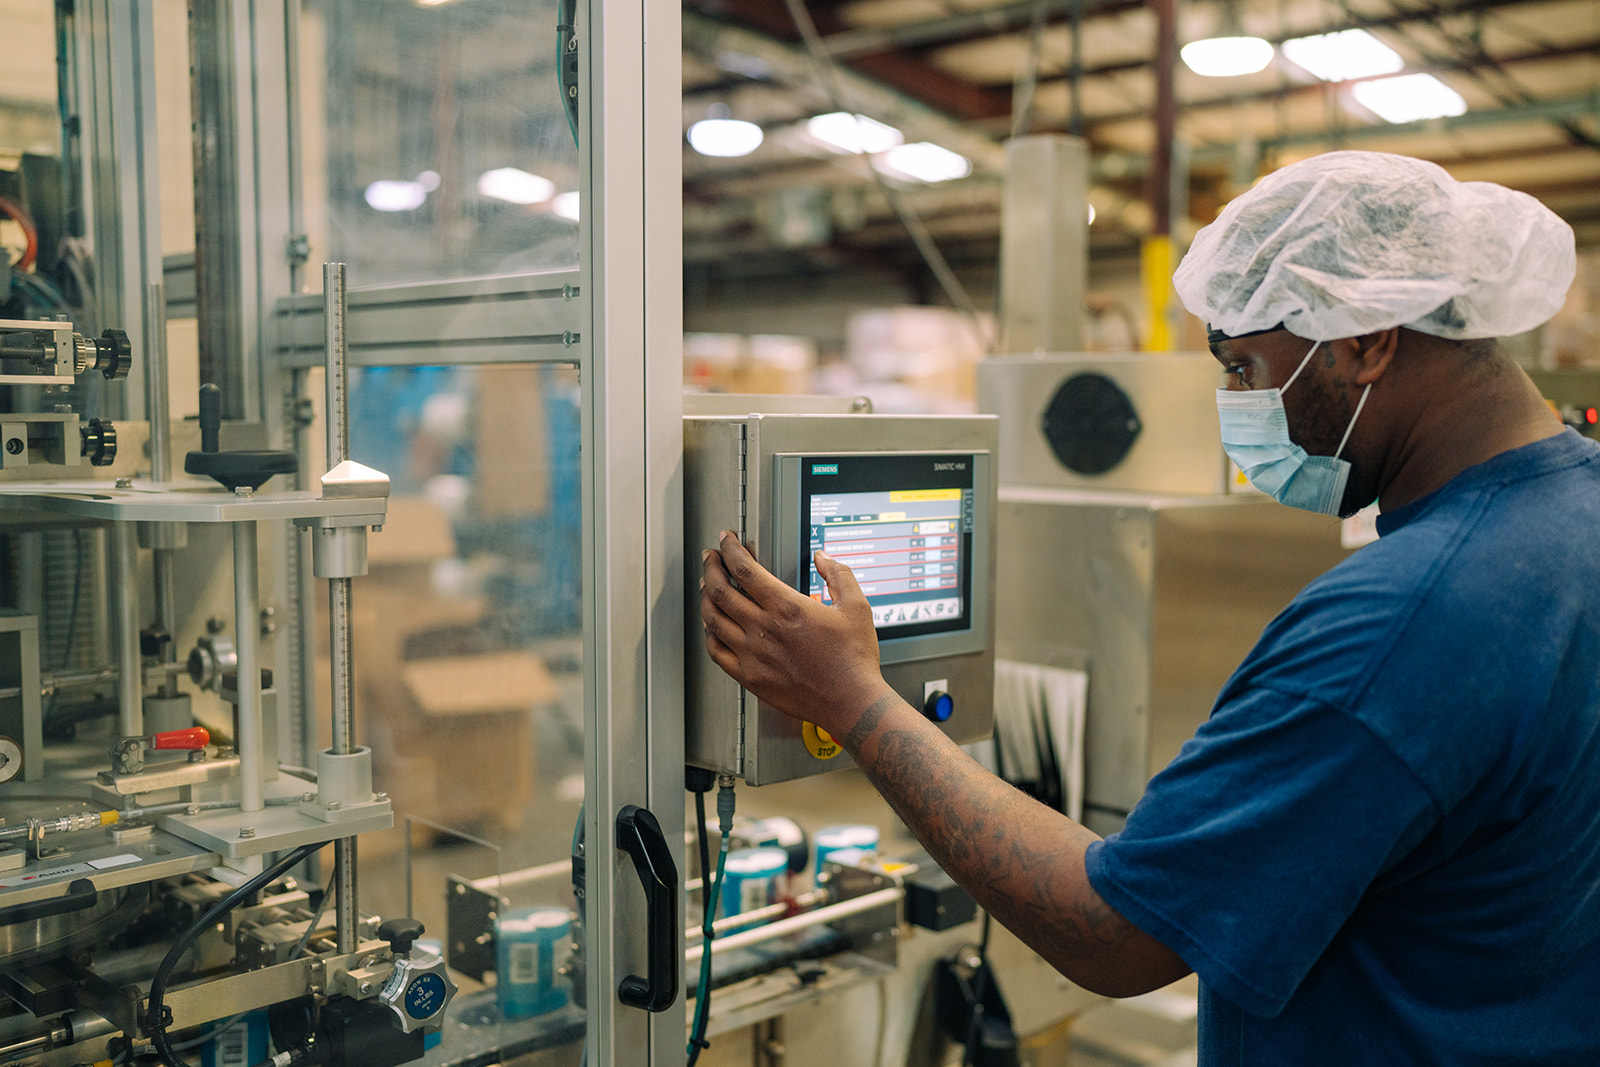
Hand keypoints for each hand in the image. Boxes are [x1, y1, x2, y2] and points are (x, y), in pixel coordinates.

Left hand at [701, 530, 891, 737]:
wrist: (850, 701)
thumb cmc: (853, 659)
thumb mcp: (856, 606)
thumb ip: (838, 575)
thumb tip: (823, 558)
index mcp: (786, 607)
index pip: (744, 569)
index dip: (730, 549)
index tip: (726, 541)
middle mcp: (763, 629)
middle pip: (721, 590)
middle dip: (711, 568)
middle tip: (711, 559)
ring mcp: (753, 655)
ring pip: (713, 619)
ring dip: (706, 598)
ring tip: (707, 587)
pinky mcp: (750, 677)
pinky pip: (716, 652)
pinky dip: (709, 634)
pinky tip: (713, 627)